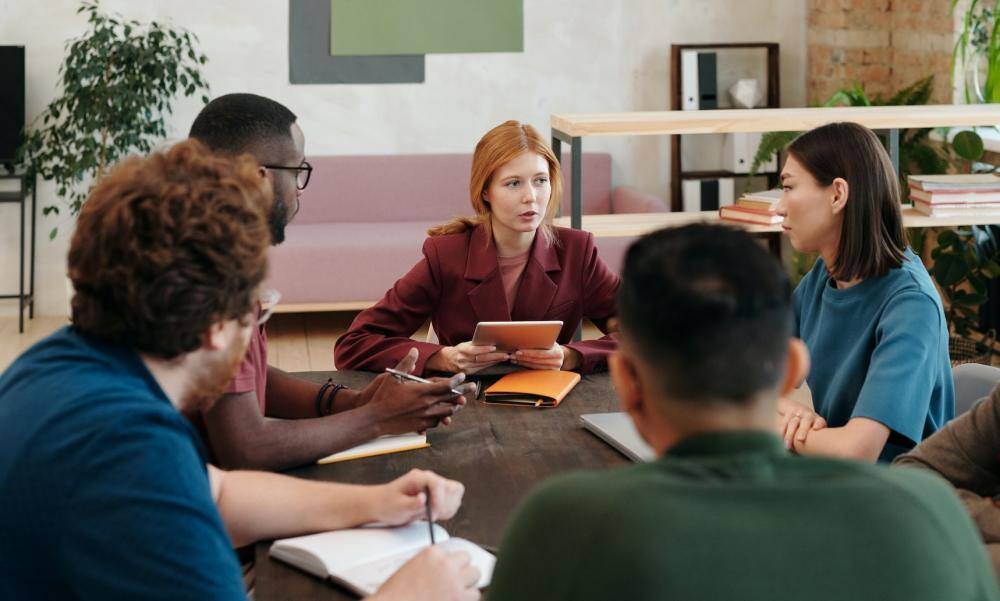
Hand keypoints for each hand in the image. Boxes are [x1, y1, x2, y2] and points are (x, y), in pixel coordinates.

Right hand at [357, 349, 475, 434]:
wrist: (375, 419)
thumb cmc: (383, 396)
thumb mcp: (393, 377)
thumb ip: (406, 363)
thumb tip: (414, 351)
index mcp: (422, 391)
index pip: (446, 385)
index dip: (456, 380)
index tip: (463, 377)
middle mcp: (427, 404)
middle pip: (451, 398)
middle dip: (463, 392)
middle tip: (472, 388)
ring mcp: (425, 416)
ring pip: (446, 412)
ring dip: (454, 407)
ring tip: (459, 404)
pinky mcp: (421, 425)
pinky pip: (436, 422)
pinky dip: (442, 418)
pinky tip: (443, 416)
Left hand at [368, 468, 464, 525]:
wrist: (382, 504)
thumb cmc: (387, 503)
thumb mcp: (397, 506)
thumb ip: (412, 503)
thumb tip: (423, 499)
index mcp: (418, 477)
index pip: (439, 484)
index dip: (439, 500)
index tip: (432, 514)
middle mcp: (429, 479)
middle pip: (451, 487)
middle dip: (444, 504)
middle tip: (431, 515)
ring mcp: (434, 486)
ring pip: (455, 494)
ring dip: (447, 508)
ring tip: (431, 515)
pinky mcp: (438, 495)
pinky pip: (453, 501)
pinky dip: (448, 510)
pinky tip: (435, 514)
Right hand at [371, 546, 479, 600]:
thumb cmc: (396, 594)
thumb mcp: (410, 568)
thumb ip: (429, 564)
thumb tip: (442, 567)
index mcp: (432, 554)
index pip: (451, 550)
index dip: (449, 561)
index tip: (447, 568)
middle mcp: (445, 564)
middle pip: (467, 558)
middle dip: (462, 568)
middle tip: (456, 578)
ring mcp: (454, 581)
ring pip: (476, 574)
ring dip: (468, 582)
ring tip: (459, 589)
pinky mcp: (460, 598)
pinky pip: (475, 594)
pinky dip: (469, 597)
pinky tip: (459, 599)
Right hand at [433, 342, 509, 373]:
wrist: (447, 360)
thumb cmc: (459, 350)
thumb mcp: (464, 344)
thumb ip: (475, 344)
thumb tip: (489, 341)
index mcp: (462, 350)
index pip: (474, 350)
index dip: (484, 349)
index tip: (494, 347)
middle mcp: (463, 360)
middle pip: (481, 359)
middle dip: (495, 357)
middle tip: (505, 354)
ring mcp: (465, 368)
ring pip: (483, 365)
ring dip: (494, 361)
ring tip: (504, 357)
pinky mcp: (468, 373)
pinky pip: (481, 369)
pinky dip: (489, 365)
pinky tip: (496, 362)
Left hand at [510, 343, 564, 369]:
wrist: (560, 353)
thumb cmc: (552, 344)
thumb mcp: (549, 340)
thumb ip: (541, 340)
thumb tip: (525, 337)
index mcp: (557, 353)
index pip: (540, 354)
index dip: (528, 353)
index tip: (517, 351)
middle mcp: (557, 362)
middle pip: (536, 361)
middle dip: (523, 358)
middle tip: (512, 355)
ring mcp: (554, 370)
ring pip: (534, 366)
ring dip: (522, 362)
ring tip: (513, 358)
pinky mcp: (549, 374)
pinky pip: (535, 370)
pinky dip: (526, 365)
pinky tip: (519, 362)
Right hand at [777, 400, 826, 449]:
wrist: (796, 409)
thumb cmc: (809, 425)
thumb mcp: (815, 428)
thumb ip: (816, 438)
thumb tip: (816, 455)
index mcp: (817, 420)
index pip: (820, 421)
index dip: (818, 424)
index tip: (816, 429)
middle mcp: (808, 415)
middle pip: (806, 421)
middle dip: (803, 430)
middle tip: (800, 439)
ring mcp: (797, 413)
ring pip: (793, 423)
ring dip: (790, 435)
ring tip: (788, 446)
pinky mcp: (788, 413)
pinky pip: (784, 423)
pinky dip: (782, 432)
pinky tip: (782, 440)